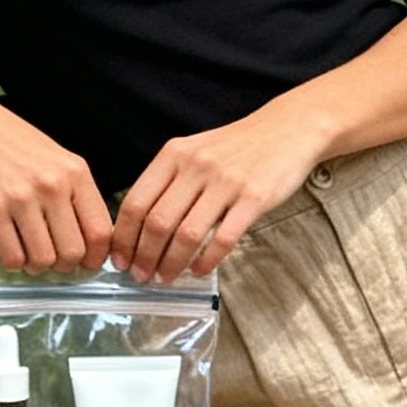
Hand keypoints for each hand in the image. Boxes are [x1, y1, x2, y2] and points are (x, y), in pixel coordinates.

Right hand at [0, 81, 112, 272]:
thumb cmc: (10, 142)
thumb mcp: (55, 158)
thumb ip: (74, 195)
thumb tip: (88, 242)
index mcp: (75, 172)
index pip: (100, 231)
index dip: (95, 258)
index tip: (86, 264)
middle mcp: (52, 185)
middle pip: (73, 253)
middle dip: (64, 266)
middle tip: (52, 260)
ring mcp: (20, 197)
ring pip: (43, 260)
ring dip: (36, 266)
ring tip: (28, 253)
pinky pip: (11, 256)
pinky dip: (12, 262)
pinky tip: (9, 248)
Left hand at [110, 102, 329, 283]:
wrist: (287, 129)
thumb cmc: (237, 147)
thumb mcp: (194, 151)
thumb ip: (168, 181)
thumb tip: (139, 226)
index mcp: (174, 155)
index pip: (136, 202)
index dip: (123, 238)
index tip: (119, 260)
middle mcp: (196, 166)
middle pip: (157, 223)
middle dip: (144, 257)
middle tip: (141, 276)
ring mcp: (226, 182)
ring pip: (187, 235)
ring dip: (171, 263)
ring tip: (166, 277)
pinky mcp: (254, 198)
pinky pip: (224, 238)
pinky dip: (207, 260)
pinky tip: (199, 270)